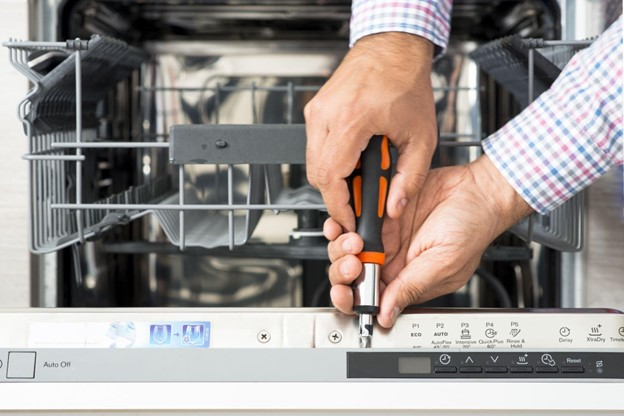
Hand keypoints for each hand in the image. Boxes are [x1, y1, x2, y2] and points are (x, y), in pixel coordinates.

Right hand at [305, 32, 436, 231]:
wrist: (393, 47)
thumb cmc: (407, 82)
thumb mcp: (421, 137)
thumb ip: (410, 178)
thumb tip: (394, 208)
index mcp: (350, 121)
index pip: (330, 179)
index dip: (338, 207)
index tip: (349, 221)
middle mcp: (326, 116)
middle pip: (317, 175)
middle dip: (335, 196)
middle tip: (358, 204)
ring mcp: (317, 111)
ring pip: (313, 162)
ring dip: (333, 178)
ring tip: (361, 179)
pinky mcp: (316, 109)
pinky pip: (315, 146)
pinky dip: (331, 160)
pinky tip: (353, 160)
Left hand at [324, 155, 533, 326]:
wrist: (477, 189)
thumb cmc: (472, 228)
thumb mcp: (443, 263)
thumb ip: (411, 288)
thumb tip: (387, 316)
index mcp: (407, 281)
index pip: (370, 299)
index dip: (352, 299)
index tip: (346, 293)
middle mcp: (392, 261)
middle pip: (351, 276)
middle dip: (342, 272)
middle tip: (353, 262)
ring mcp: (384, 238)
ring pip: (345, 250)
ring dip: (340, 247)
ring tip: (352, 240)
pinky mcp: (380, 215)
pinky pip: (352, 221)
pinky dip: (341, 224)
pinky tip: (343, 224)